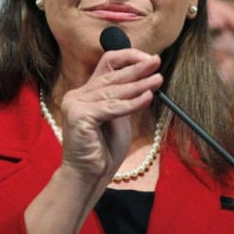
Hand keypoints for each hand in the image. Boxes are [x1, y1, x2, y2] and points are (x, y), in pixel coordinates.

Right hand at [58, 48, 162, 183]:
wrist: (89, 176)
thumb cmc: (105, 149)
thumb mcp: (119, 117)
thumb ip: (125, 98)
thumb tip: (147, 78)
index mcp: (86, 92)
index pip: (107, 63)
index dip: (128, 57)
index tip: (148, 59)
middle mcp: (78, 94)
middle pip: (112, 74)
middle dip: (137, 68)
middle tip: (157, 61)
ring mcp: (76, 104)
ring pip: (113, 90)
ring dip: (139, 84)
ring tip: (158, 80)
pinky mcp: (79, 116)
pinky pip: (112, 107)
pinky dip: (132, 103)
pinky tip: (148, 97)